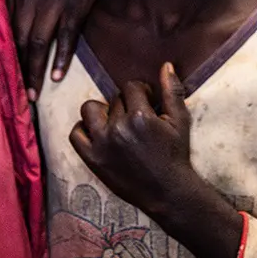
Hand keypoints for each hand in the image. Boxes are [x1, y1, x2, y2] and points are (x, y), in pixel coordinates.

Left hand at [7, 0, 119, 91]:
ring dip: (35, 72)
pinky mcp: (75, 5)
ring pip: (39, 44)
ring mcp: (53, 0)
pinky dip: (61, 59)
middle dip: (17, 70)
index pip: (5, 27)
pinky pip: (65, 38)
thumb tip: (9, 24)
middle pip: (19, 40)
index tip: (3, 75)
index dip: (4, 54)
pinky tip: (57, 76)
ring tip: (33, 95)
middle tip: (15, 95)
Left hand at [70, 63, 196, 218]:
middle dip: (126, 104)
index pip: (131, 87)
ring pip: (90, 109)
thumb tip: (166, 65)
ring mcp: (102, 144)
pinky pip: (76, 133)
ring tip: (115, 122)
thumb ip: (172, 91)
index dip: (141, 92)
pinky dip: (84, 129)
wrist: (168, 192)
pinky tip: (98, 133)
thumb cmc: (176, 155)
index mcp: (140, 116)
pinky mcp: (92, 159)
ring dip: (101, 112)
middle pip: (114, 99)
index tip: (147, 103)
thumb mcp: (180, 121)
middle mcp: (118, 128)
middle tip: (136, 119)